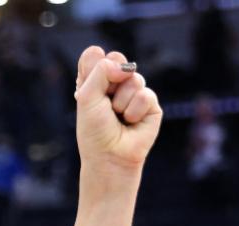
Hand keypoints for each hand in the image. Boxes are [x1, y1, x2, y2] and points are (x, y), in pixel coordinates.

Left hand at [75, 46, 161, 173]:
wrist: (110, 157)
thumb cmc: (95, 132)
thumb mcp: (87, 98)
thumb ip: (100, 71)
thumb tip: (126, 66)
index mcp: (94, 83)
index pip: (94, 55)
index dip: (94, 64)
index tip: (89, 86)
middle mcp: (114, 85)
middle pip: (117, 58)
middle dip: (110, 80)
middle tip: (106, 102)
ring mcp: (134, 93)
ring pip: (133, 77)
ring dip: (121, 101)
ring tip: (118, 117)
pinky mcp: (150, 105)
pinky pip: (145, 94)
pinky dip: (135, 111)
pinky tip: (131, 123)